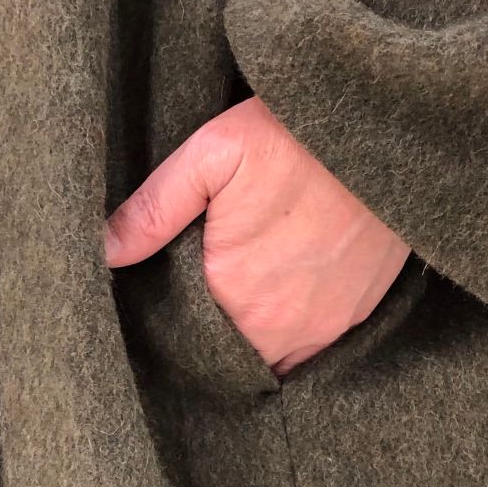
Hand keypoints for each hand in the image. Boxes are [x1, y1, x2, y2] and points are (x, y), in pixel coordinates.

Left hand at [104, 97, 410, 377]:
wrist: (384, 128)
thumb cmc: (293, 135)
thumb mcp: (211, 155)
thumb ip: (153, 210)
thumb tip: (103, 251)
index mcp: (235, 295)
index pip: (188, 342)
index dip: (175, 328)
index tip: (168, 304)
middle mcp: (282, 327)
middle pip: (231, 356)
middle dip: (213, 337)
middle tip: (201, 300)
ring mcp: (326, 325)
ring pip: (274, 358)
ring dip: (254, 339)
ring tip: (239, 302)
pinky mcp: (358, 312)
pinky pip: (315, 348)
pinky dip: (294, 332)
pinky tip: (281, 297)